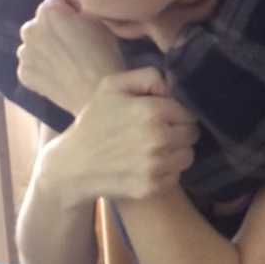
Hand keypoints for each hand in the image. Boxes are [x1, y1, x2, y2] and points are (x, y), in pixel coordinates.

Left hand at [17, 0, 123, 115]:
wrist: (96, 95)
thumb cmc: (104, 54)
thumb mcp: (98, 19)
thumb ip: (77, 2)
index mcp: (48, 11)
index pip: (55, 1)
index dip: (69, 12)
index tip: (82, 26)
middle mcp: (29, 28)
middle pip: (41, 22)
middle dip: (54, 29)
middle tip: (75, 45)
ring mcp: (24, 53)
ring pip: (34, 43)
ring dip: (46, 48)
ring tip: (67, 62)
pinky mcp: (23, 73)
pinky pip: (31, 64)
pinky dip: (41, 67)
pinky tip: (59, 75)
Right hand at [39, 67, 199, 207]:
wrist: (72, 165)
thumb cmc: (94, 121)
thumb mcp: (112, 86)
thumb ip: (148, 76)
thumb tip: (172, 86)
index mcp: (152, 111)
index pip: (189, 112)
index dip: (178, 113)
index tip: (166, 116)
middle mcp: (158, 139)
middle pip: (192, 134)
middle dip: (180, 131)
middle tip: (161, 132)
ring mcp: (156, 166)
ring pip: (187, 156)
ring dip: (176, 152)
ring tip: (156, 149)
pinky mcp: (151, 187)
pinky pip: (175, 176)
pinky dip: (167, 171)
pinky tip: (148, 165)